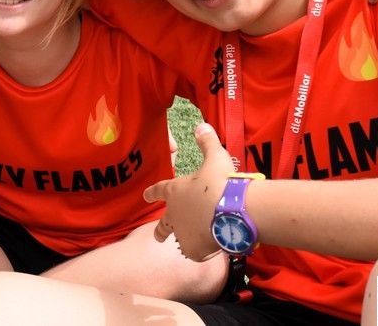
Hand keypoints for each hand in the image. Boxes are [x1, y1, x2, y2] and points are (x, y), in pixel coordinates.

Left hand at [144, 123, 231, 260]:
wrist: (232, 210)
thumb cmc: (221, 181)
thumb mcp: (216, 157)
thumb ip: (207, 143)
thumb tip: (202, 125)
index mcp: (175, 191)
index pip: (159, 190)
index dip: (152, 192)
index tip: (145, 195)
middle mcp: (174, 213)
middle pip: (164, 222)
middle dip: (161, 229)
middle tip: (157, 236)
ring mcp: (183, 233)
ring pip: (179, 239)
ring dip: (182, 240)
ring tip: (183, 246)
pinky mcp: (195, 249)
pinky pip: (197, 252)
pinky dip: (203, 251)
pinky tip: (211, 248)